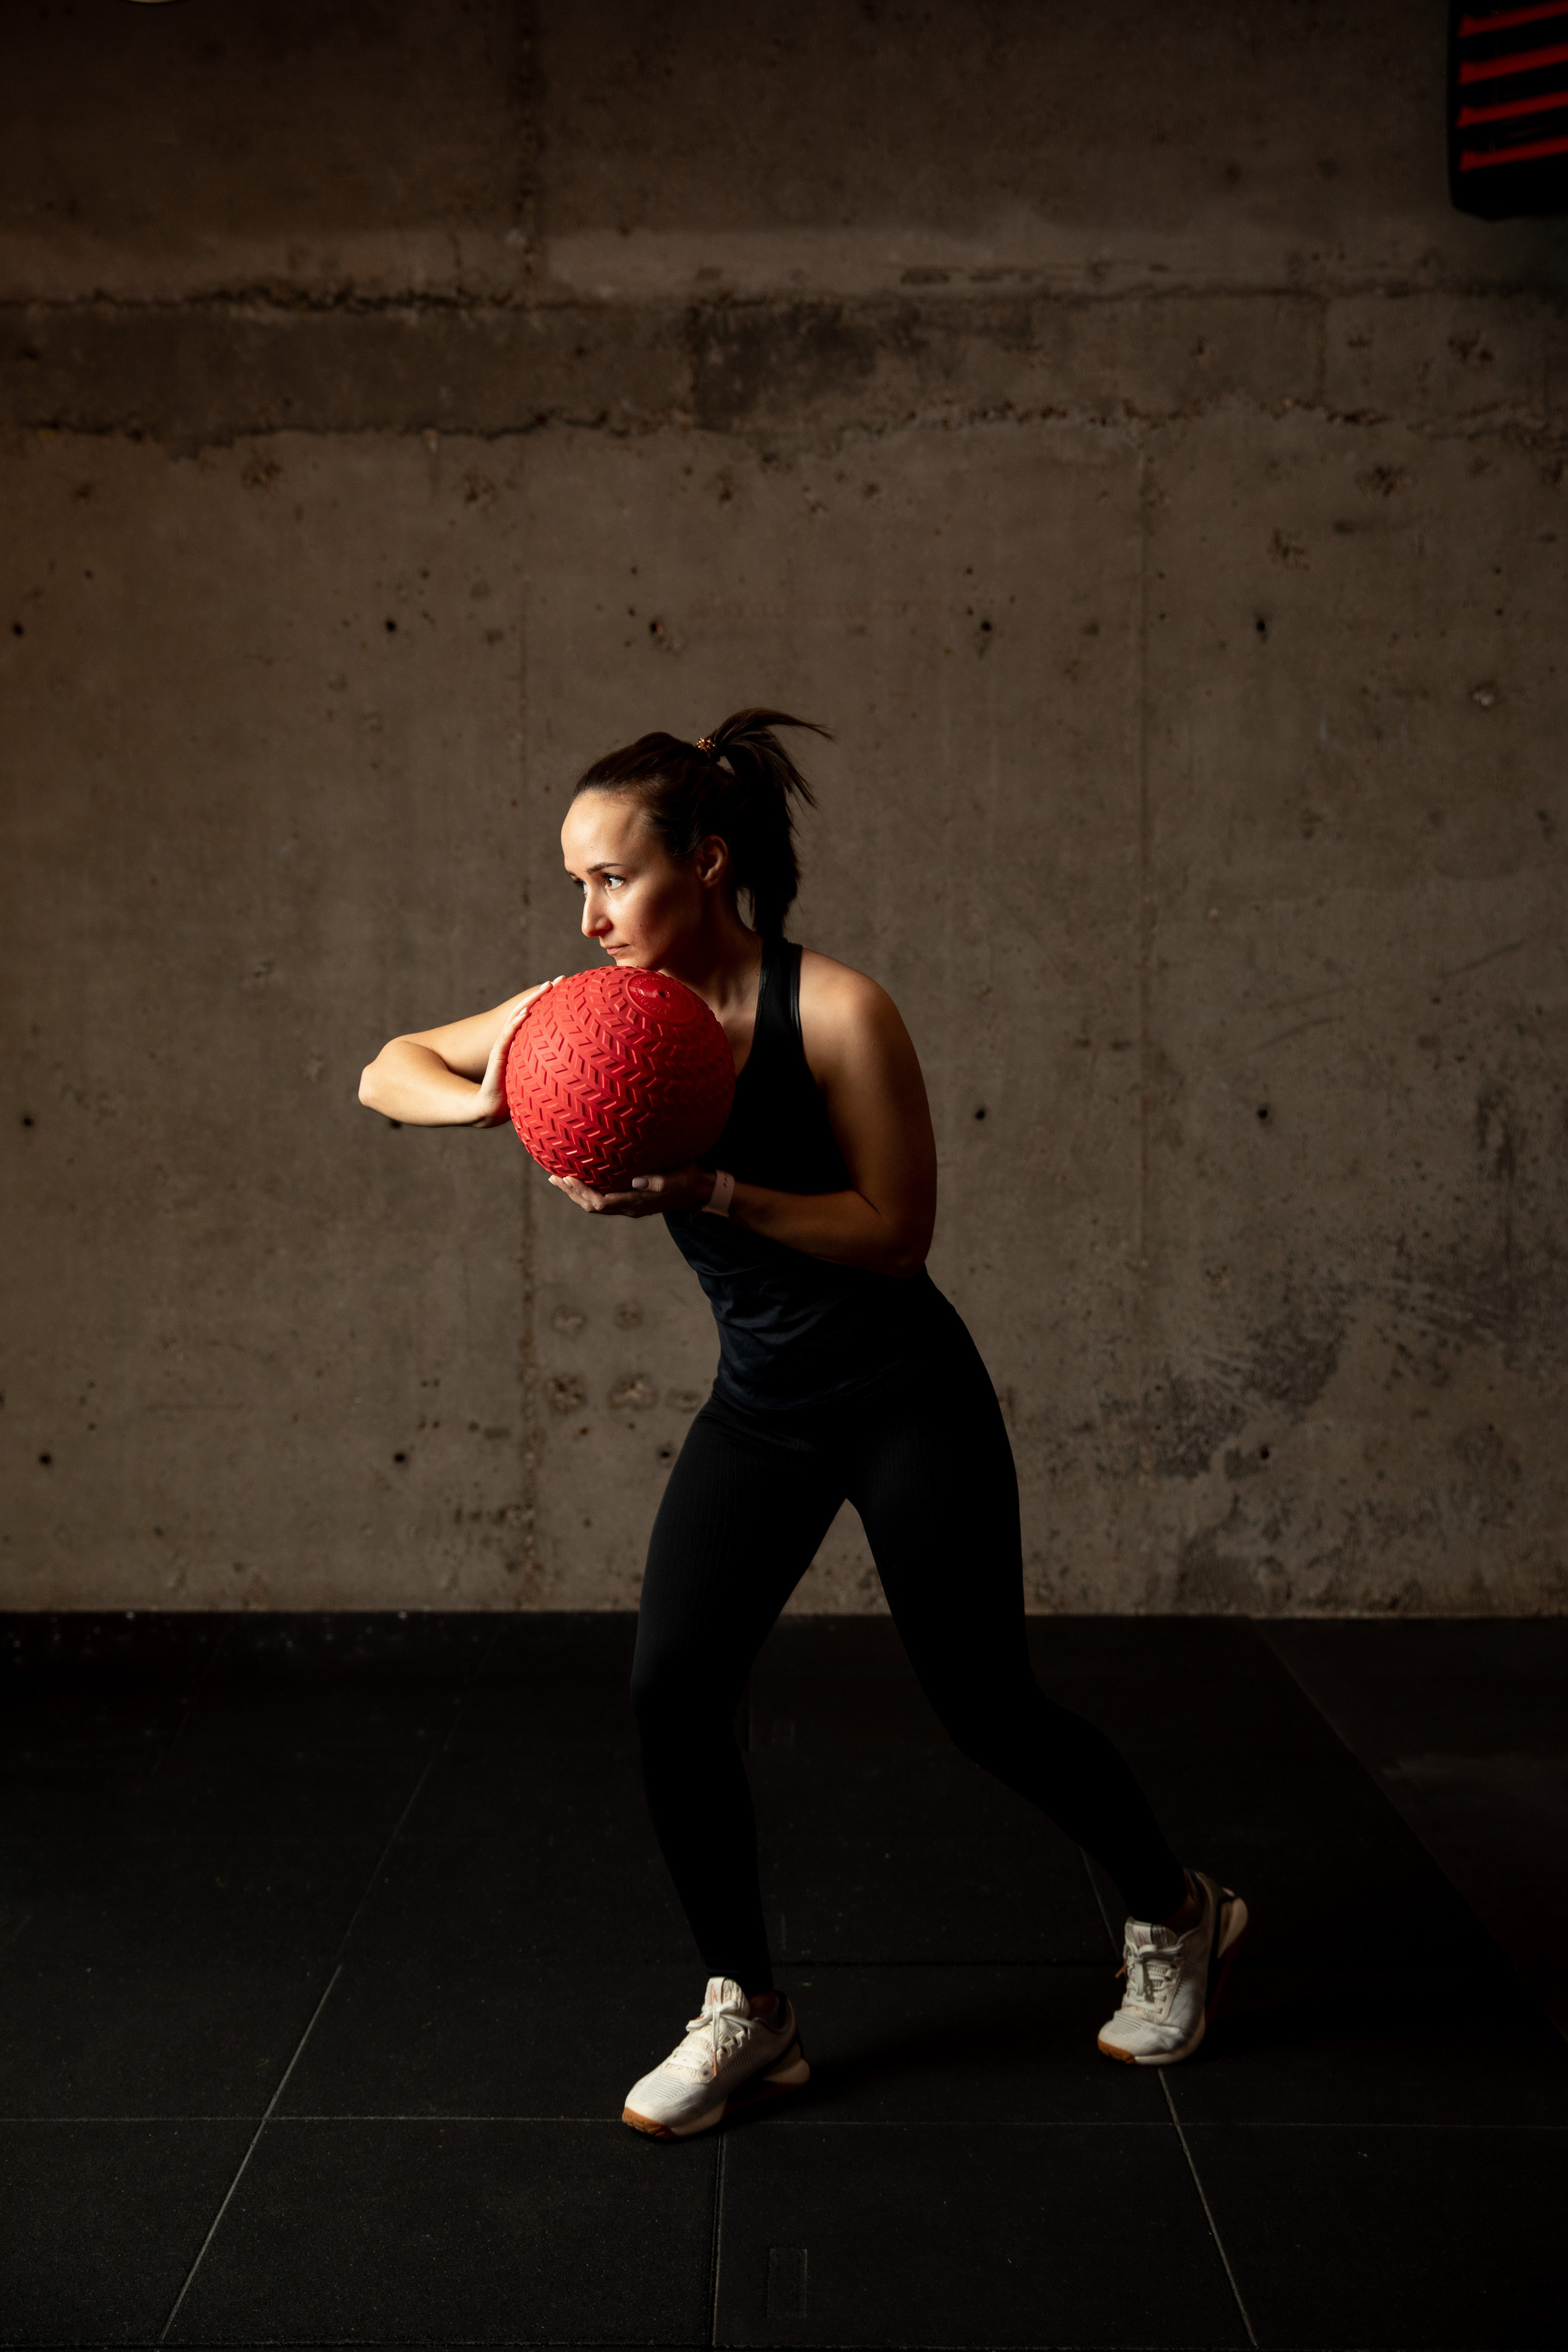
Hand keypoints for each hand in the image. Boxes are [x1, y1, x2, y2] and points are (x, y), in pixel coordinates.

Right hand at [470, 977, 562, 1126]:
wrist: (493, 1107)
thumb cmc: (515, 1093)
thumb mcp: (536, 1075)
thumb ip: (549, 1068)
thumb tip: (578, 1069)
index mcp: (521, 1043)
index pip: (536, 1017)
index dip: (548, 1002)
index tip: (566, 989)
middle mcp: (512, 1039)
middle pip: (527, 1010)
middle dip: (542, 994)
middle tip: (559, 979)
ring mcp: (503, 1045)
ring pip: (517, 1017)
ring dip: (530, 1002)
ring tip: (544, 988)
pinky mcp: (497, 1055)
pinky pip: (507, 1036)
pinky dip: (515, 1023)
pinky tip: (525, 1013)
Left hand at [547, 1163, 715, 1218]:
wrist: (698, 1191)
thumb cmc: (688, 1181)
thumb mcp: (677, 1178)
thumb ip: (658, 1180)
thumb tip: (636, 1180)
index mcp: (635, 1203)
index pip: (600, 1203)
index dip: (581, 1192)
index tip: (567, 1177)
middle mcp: (628, 1207)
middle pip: (592, 1206)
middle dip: (572, 1193)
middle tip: (553, 1177)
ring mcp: (629, 1204)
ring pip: (596, 1203)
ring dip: (577, 1192)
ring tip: (559, 1178)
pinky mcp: (631, 1198)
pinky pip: (603, 1197)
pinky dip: (589, 1189)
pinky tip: (583, 1177)